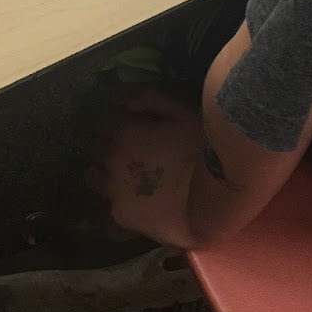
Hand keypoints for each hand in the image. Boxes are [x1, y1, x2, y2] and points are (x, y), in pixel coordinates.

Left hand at [88, 86, 205, 246]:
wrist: (218, 199)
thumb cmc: (205, 148)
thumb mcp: (180, 108)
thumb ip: (144, 96)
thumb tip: (115, 94)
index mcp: (122, 130)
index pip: (100, 122)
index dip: (113, 122)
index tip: (125, 126)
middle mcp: (110, 159)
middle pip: (93, 148)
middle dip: (105, 145)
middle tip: (128, 149)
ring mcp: (113, 190)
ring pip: (94, 177)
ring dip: (104, 171)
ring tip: (126, 175)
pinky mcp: (122, 217)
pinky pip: (108, 204)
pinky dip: (117, 199)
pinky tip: (134, 200)